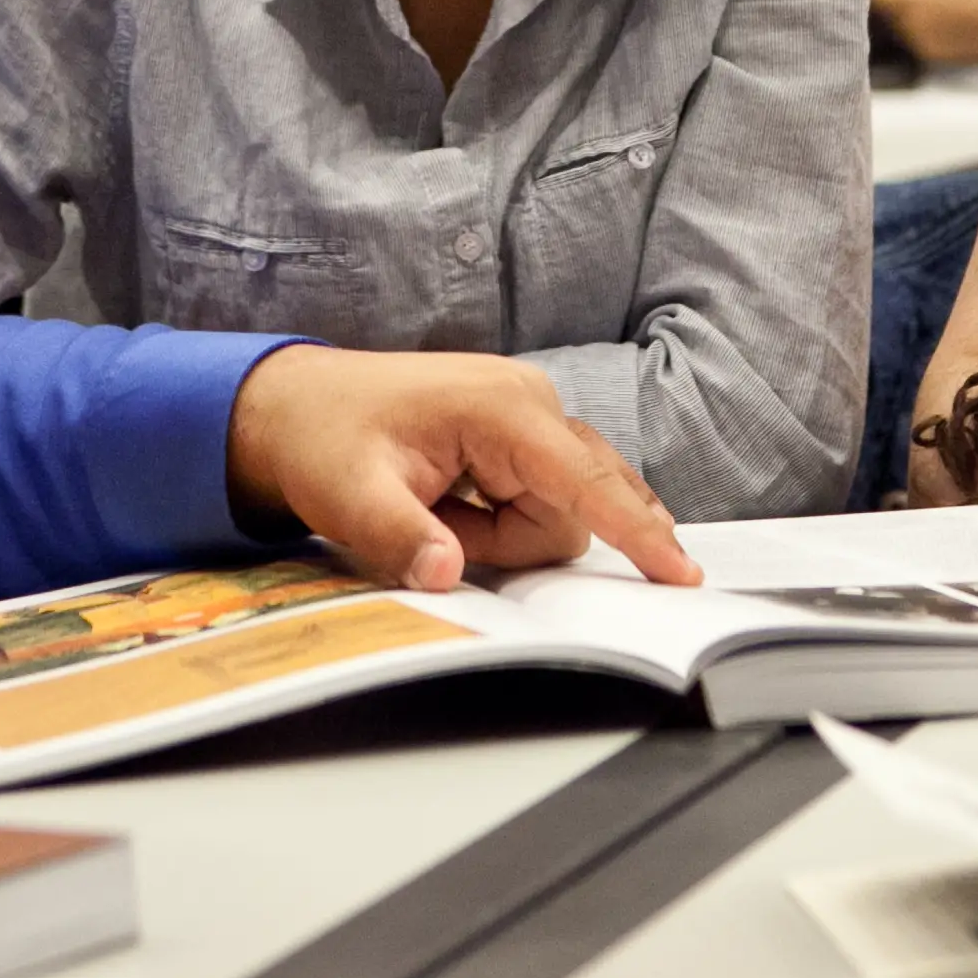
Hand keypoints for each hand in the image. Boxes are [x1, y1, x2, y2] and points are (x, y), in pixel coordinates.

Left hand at [225, 346, 700, 593]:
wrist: (296, 407)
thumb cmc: (324, 439)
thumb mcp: (348, 497)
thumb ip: (400, 537)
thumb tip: (445, 573)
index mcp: (502, 408)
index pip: (586, 479)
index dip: (636, 529)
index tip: (681, 572)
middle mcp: (530, 404)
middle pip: (572, 509)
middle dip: (506, 540)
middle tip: (435, 524)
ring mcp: (529, 418)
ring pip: (554, 515)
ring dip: (494, 536)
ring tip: (430, 508)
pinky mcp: (520, 439)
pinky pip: (536, 506)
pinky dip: (494, 524)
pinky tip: (448, 505)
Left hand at [868, 0, 977, 67]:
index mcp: (914, 0)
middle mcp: (911, 23)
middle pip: (887, 10)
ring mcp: (918, 41)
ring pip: (899, 24)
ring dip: (905, 13)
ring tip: (931, 2)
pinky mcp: (927, 53)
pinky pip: (913, 37)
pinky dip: (917, 27)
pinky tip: (940, 19)